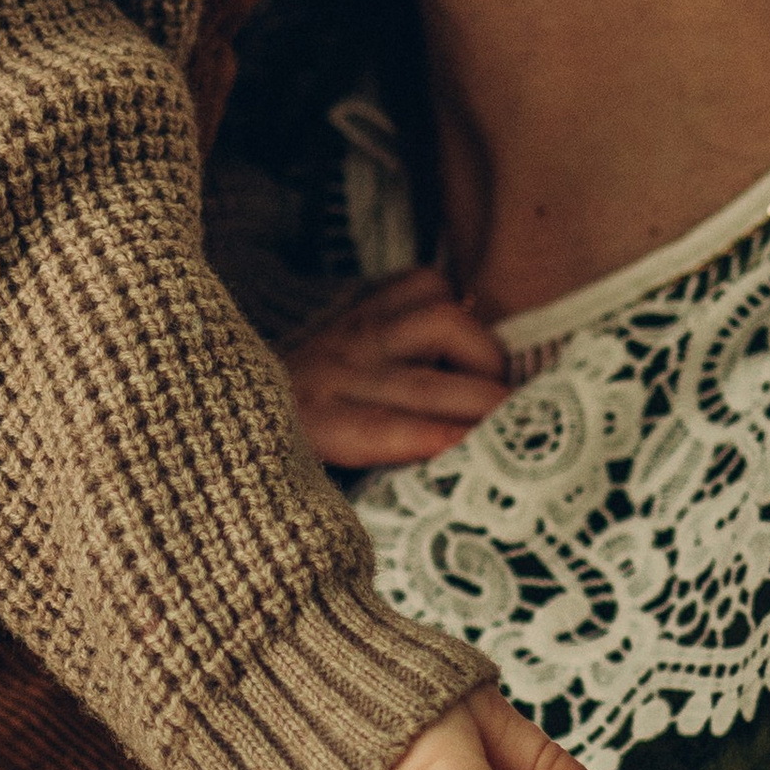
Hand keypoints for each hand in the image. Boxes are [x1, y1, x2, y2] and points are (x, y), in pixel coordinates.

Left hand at [281, 266, 509, 467]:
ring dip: (483, 351)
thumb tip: (449, 487)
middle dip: (486, 402)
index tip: (478, 445)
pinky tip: (460, 334)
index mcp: (320, 425)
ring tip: (495, 377)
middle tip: (522, 421)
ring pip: (438, 321)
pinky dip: (455, 302)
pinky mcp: (364, 298)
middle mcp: (338, 371)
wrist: (246, 389)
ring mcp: (355, 328)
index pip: (385, 430)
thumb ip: (372, 478)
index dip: (439, 437)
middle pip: (428, 384)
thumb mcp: (315, 476)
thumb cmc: (295, 443)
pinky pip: (425, 283)